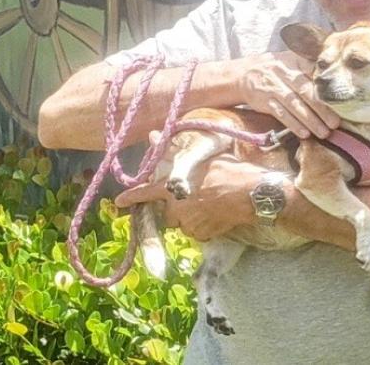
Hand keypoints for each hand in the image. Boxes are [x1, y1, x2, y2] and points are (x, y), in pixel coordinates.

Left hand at [115, 158, 265, 241]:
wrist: (250, 192)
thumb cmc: (226, 169)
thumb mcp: (199, 156)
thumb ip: (172, 150)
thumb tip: (154, 134)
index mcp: (172, 187)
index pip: (145, 192)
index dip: (131, 197)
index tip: (119, 202)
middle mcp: (175, 208)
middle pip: (166, 212)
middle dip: (174, 207)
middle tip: (192, 197)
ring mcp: (188, 223)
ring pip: (182, 222)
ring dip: (189, 216)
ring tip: (208, 203)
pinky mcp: (201, 234)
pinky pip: (197, 231)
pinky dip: (202, 225)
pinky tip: (216, 213)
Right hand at [237, 52, 339, 138]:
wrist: (243, 74)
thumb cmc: (275, 70)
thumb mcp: (290, 61)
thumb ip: (309, 68)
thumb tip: (334, 81)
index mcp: (294, 61)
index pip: (314, 74)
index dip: (326, 89)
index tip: (340, 102)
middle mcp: (284, 72)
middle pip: (306, 92)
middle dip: (322, 109)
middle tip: (335, 123)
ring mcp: (273, 86)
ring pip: (294, 105)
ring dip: (310, 121)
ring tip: (323, 133)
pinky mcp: (264, 100)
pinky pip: (281, 113)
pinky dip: (293, 124)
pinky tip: (304, 133)